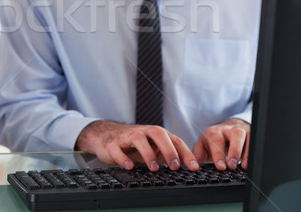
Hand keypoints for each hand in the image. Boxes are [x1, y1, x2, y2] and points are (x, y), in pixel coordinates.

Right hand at [75, 120, 199, 171]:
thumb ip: (169, 154)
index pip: (174, 140)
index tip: (194, 167)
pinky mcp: (112, 144)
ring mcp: (127, 137)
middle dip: (168, 149)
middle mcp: (143, 132)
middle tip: (175, 166)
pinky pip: (117, 149)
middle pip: (158, 133)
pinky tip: (130, 166)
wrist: (106, 134)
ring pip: (138, 139)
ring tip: (154, 168)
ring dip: (148, 153)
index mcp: (156, 133)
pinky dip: (123, 158)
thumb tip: (188, 167)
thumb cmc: (134, 142)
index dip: (185, 153)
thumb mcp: (154, 147)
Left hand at [192, 118, 249, 169]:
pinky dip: (253, 151)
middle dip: (234, 150)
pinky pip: (254, 140)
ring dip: (245, 151)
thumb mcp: (201, 147)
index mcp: (212, 132)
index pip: (216, 141)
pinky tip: (251, 163)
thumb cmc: (212, 142)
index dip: (218, 154)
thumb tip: (192, 167)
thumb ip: (197, 157)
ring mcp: (239, 130)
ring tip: (244, 166)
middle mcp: (226, 130)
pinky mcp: (249, 133)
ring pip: (245, 135)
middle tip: (232, 166)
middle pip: (234, 134)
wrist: (224, 129)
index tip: (221, 167)